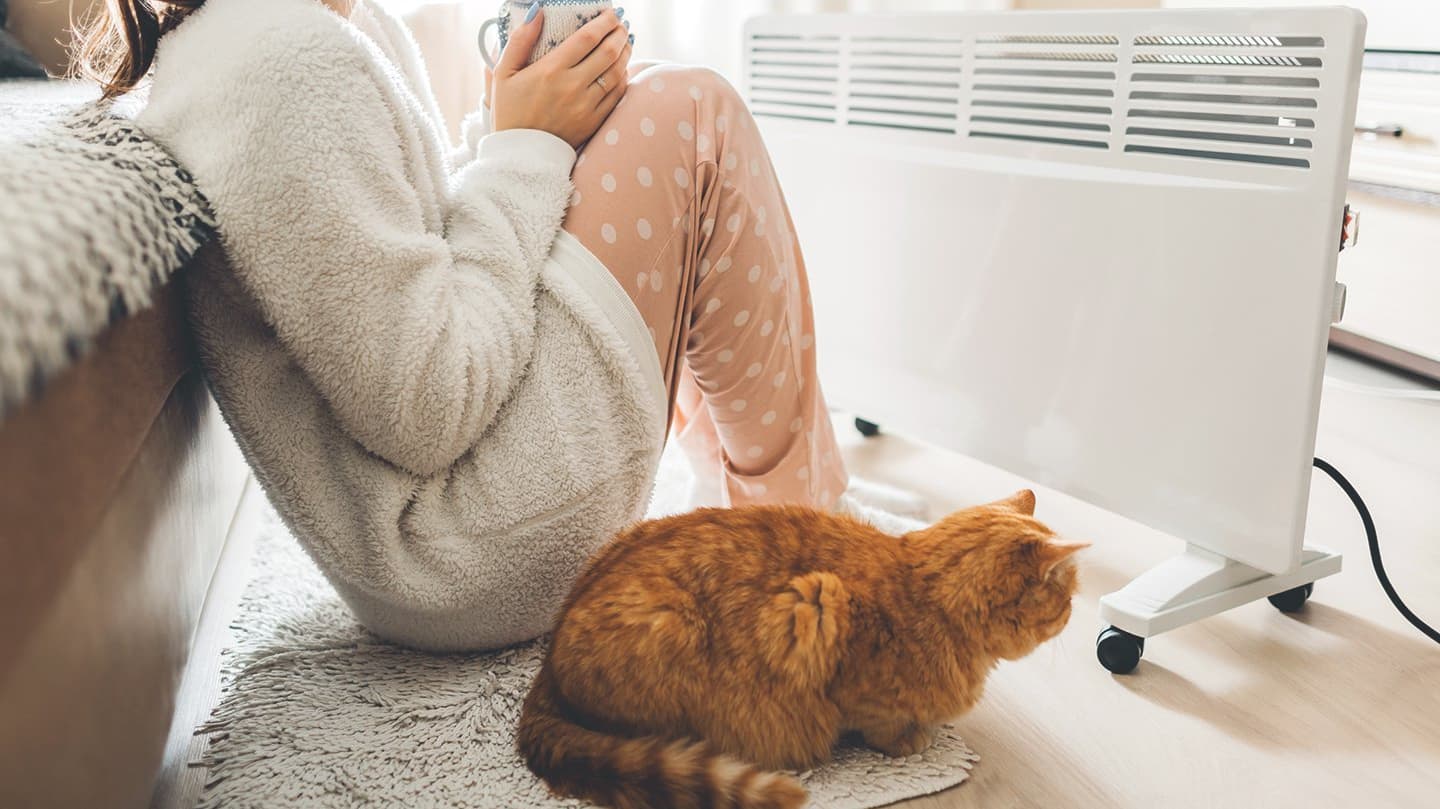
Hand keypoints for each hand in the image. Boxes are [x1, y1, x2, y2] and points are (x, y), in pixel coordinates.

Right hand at [490, 7, 631, 148]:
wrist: (520, 155)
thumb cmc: (510, 112)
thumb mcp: (503, 74)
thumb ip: (519, 41)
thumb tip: (537, 12)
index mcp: (551, 71)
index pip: (587, 38)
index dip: (604, 22)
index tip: (610, 14)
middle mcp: (572, 86)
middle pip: (608, 52)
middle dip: (619, 34)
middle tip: (621, 25)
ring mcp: (586, 106)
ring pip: (617, 72)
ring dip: (626, 54)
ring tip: (626, 43)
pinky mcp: (594, 122)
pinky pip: (617, 95)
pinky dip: (623, 78)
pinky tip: (622, 69)